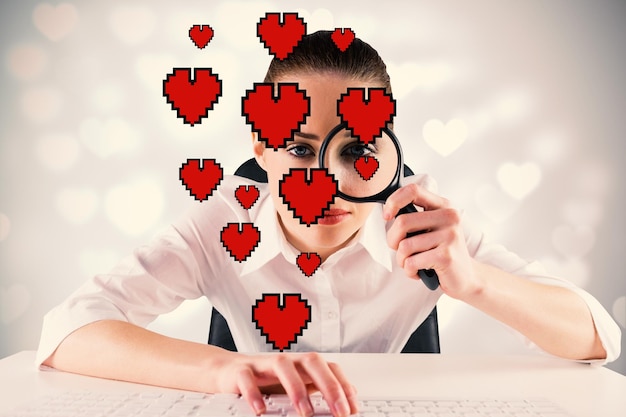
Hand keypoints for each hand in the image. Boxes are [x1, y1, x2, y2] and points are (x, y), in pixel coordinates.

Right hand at [215, 351, 357, 416]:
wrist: (229, 371)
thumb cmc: (266, 379)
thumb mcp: (297, 383)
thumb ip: (320, 387)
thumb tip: (350, 395)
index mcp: (302, 364)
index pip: (329, 368)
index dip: (344, 386)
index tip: (353, 409)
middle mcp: (287, 360)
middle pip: (312, 362)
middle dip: (329, 386)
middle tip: (339, 411)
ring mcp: (264, 364)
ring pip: (283, 366)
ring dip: (296, 388)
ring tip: (305, 412)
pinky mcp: (241, 371)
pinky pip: (248, 378)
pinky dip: (254, 394)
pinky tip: (261, 410)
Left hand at [383, 182, 482, 298]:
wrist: (466, 277)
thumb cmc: (441, 252)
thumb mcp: (431, 229)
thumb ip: (414, 218)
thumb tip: (388, 213)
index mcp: (443, 206)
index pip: (413, 190)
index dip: (393, 201)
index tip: (386, 216)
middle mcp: (449, 217)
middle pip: (402, 222)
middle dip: (392, 240)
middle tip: (400, 250)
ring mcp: (449, 236)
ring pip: (404, 246)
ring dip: (402, 260)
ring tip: (413, 264)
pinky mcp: (446, 256)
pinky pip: (411, 262)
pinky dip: (409, 271)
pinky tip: (419, 272)